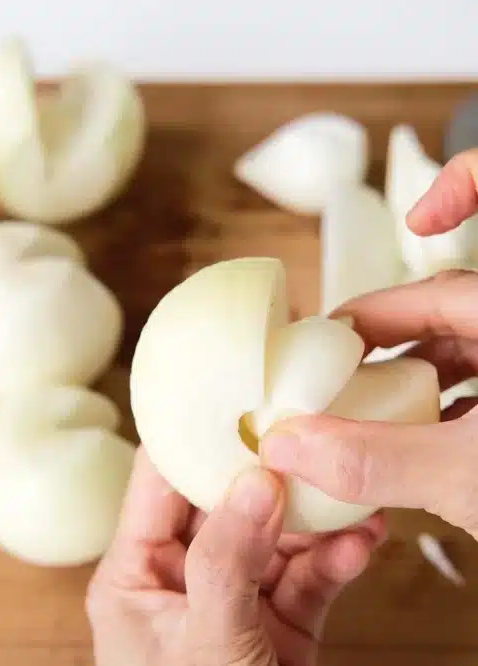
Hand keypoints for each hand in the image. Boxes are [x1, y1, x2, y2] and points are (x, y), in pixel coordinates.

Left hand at [86, 449, 385, 665]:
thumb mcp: (205, 641)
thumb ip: (226, 559)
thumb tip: (251, 480)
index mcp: (132, 575)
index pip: (155, 486)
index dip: (189, 438)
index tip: (231, 397)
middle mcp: (179, 580)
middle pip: (222, 505)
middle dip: (269, 477)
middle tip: (309, 440)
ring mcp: (231, 604)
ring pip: (274, 541)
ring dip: (314, 520)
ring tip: (349, 494)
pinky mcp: (278, 630)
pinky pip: (306, 582)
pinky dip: (335, 563)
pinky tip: (363, 543)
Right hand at [259, 148, 477, 537]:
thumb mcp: (468, 477)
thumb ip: (370, 458)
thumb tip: (286, 444)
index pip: (448, 281)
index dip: (420, 241)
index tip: (371, 272)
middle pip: (453, 315)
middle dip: (389, 337)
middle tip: (334, 365)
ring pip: (475, 358)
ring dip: (417, 379)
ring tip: (369, 408)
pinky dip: (450, 413)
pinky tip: (420, 445)